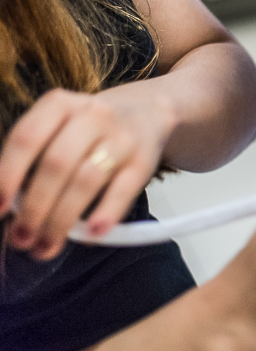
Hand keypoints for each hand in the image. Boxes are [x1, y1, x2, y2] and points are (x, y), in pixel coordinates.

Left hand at [0, 87, 176, 259]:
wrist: (146, 114)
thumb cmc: (88, 131)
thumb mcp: (59, 129)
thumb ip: (33, 161)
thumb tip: (10, 208)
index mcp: (60, 104)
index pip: (27, 137)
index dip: (7, 174)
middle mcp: (92, 115)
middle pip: (56, 164)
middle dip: (35, 207)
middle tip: (22, 239)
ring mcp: (122, 138)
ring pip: (86, 180)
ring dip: (62, 218)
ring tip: (47, 246)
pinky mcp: (145, 161)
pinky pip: (124, 190)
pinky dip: (106, 213)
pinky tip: (91, 234)